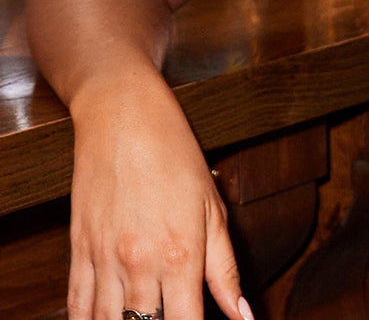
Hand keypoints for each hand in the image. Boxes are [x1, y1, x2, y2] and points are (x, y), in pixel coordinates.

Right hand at [65, 76, 251, 319]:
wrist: (124, 117)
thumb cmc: (175, 154)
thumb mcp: (212, 207)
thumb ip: (225, 268)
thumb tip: (242, 315)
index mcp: (180, 255)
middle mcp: (139, 264)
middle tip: (170, 318)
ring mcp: (103, 261)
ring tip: (142, 318)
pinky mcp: (78, 252)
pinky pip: (77, 308)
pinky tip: (105, 319)